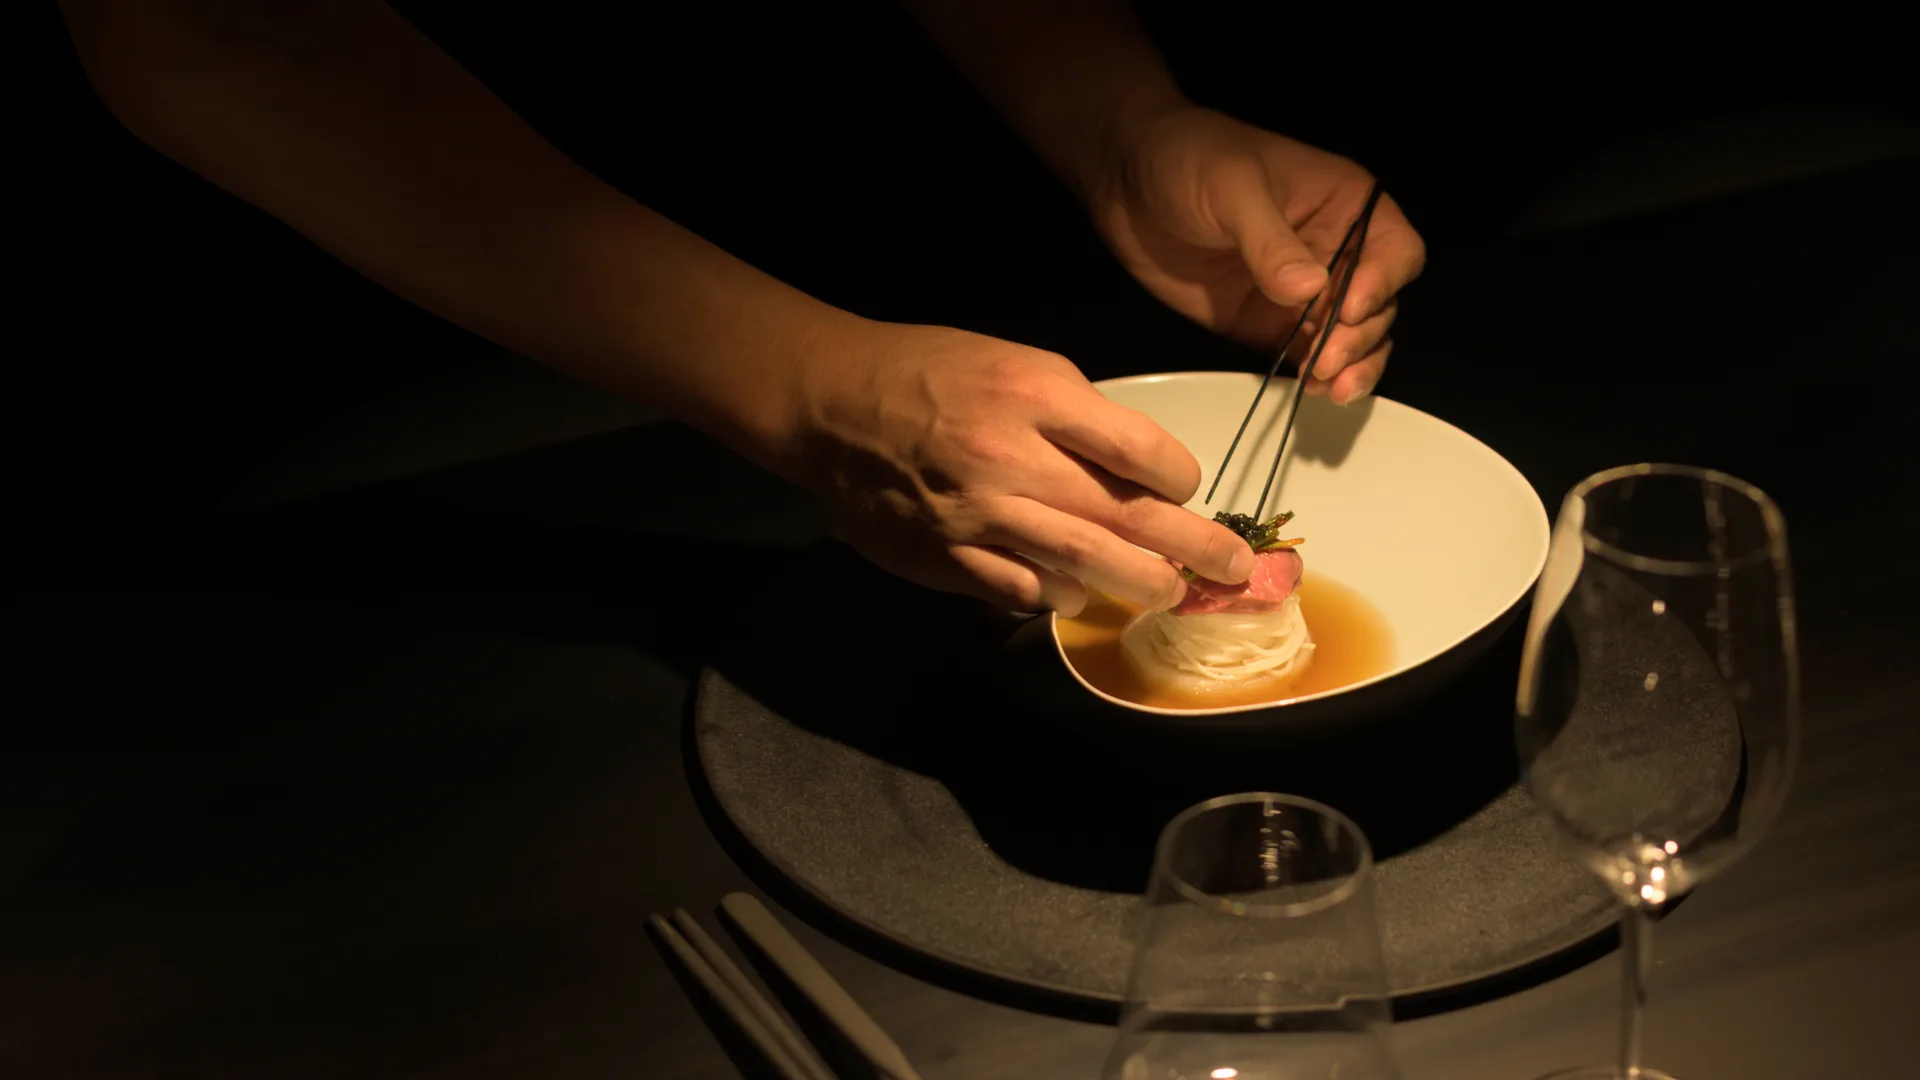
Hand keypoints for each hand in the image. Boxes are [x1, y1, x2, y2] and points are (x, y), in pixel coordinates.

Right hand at [784, 319, 1256, 615]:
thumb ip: (1075, 416)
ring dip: (1136, 583)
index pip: (1138, 448)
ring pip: (1079, 562)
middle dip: (1190, 547)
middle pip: (1122, 514)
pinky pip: (1019, 590)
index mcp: (1032, 394)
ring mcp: (975, 514)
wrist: (831, 404)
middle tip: (1233, 570)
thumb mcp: (1012, 362)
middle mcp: (1008, 456)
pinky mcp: (943, 556)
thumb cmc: (930, 373)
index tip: (1186, 486)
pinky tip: (1076, 593)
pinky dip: (1056, 595)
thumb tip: (1137, 473)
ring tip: (1171, 592)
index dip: (1178, 477)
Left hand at [1089, 105, 1426, 403]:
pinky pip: (1309, 355)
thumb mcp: (1234, 189)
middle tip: (1327, 360)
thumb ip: (1270, 241)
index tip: (1348, 310)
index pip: (1395, 250)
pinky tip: (1312, 391)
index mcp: (1346, 203)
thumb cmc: (1189, 159)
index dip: (1383, 282)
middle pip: (1379, 303)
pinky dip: (1317, 375)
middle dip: (1361, 336)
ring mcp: (1305, 292)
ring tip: (1328, 387)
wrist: (1129, 180)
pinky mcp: (1271, 323)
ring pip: (1353, 337)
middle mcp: (1338, 250)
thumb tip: (1310, 290)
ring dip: (1351, 364)